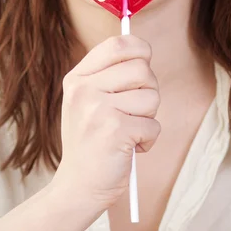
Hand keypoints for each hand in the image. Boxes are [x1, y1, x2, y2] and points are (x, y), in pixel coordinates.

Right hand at [52, 35, 160, 211]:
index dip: (140, 49)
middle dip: (148, 90)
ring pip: (152, 97)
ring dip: (148, 117)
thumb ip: (108, 76)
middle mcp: (84, 90)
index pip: (117, 44)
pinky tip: (129, 148)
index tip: (145, 61)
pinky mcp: (116, 131)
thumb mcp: (86, 102)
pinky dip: (148, 140)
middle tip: (135, 110)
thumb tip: (143, 51)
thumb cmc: (90, 142)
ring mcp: (98, 109)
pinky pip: (154, 125)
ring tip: (129, 131)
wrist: (77, 187)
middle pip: (142, 69)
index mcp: (77, 78)